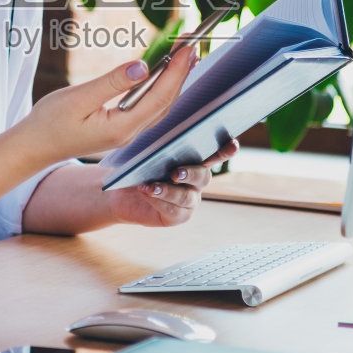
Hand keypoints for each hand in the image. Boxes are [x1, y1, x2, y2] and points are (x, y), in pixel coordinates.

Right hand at [14, 50, 199, 164]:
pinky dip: (161, 89)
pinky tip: (164, 75)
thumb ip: (112, 82)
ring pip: (160, 106)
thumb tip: (144, 66)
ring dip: (174, 80)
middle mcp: (129, 133)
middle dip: (181, 72)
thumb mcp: (78, 98)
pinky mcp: (120, 128)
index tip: (188, 47)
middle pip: (166, 102)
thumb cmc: (50, 122)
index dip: (177, 71)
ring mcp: (126, 132)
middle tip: (192, 43)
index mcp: (121, 127)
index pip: (160, 97)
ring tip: (185, 56)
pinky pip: (149, 107)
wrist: (33, 148)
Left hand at [106, 139, 237, 226]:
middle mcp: (196, 182)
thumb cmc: (136, 168)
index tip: (233, 144)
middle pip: (203, 176)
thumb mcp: (145, 155)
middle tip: (175, 173)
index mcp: (193, 162)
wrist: (119, 193)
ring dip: (169, 191)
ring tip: (151, 187)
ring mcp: (189, 201)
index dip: (224, 151)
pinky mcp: (178, 216)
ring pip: (187, 197)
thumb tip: (157, 136)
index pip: (213, 155)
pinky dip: (159, 201)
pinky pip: (174, 210)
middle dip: (191, 173)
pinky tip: (146, 193)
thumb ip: (157, 149)